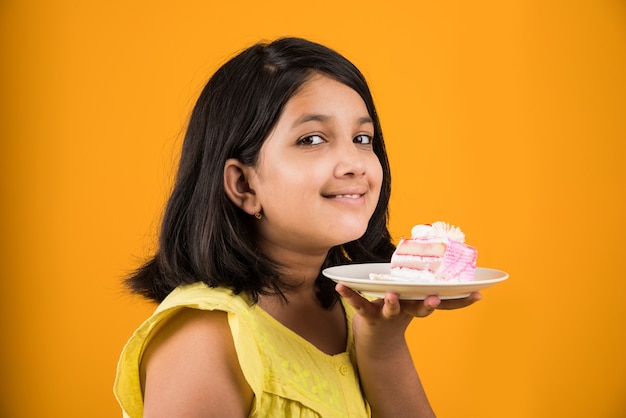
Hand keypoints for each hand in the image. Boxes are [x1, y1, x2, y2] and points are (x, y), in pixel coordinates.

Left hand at [336, 283, 481, 354]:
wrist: (378, 341)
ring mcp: (388, 314)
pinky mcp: (369, 316)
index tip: (478, 294)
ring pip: (391, 310)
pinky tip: (340, 286)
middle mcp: (407, 311)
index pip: (445, 304)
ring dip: (392, 303)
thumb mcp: (416, 299)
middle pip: (420, 309)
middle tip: (434, 299)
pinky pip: (359, 305)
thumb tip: (443, 259)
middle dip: (427, 304)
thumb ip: (428, 284)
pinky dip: (349, 295)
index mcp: (420, 304)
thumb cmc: (399, 311)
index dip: (462, 301)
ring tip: (391, 295)